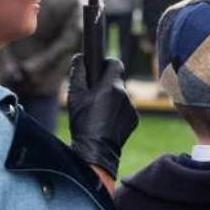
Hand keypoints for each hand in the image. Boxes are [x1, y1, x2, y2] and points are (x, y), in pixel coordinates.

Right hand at [67, 55, 138, 178]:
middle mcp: (125, 94)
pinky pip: (125, 110)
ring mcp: (131, 108)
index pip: (115, 63)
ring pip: (121, 97)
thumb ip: (77, 73)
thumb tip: (79, 57)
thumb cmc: (82, 123)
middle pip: (116, 81)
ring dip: (112, 100)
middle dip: (106, 85)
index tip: (99, 69)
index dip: (107, 63)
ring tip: (98, 114)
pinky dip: (117, 113)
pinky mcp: (134, 120)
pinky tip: (106, 123)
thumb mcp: (74, 97)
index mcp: (111, 86)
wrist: (95, 151)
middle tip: (93, 97)